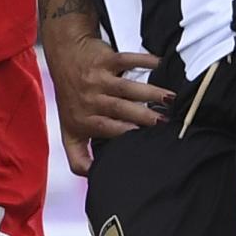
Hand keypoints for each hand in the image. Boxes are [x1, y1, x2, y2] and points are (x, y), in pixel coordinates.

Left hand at [41, 24, 171, 176]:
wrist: (64, 57)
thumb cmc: (71, 99)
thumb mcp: (70, 132)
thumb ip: (79, 157)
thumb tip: (94, 177)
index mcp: (84, 120)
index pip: (107, 128)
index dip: (125, 133)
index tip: (145, 140)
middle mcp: (90, 100)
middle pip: (120, 108)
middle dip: (144, 115)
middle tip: (166, 122)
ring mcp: (98, 79)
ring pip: (127, 87)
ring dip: (150, 92)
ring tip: (171, 99)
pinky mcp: (105, 60)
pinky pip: (126, 60)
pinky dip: (144, 61)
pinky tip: (160, 65)